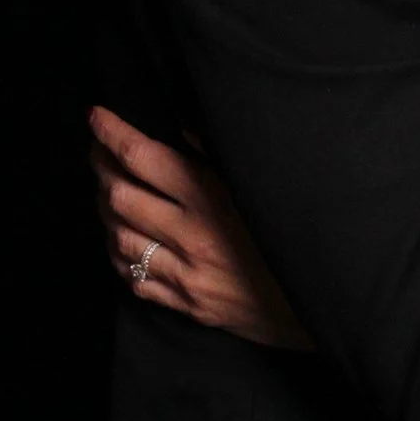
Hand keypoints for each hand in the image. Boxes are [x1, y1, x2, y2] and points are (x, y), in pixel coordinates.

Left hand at [87, 106, 310, 347]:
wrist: (323, 302)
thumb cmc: (296, 234)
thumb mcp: (262, 185)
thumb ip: (218, 153)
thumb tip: (179, 121)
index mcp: (213, 199)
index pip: (144, 157)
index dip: (112, 132)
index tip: (96, 115)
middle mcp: (192, 237)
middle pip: (119, 195)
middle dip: (100, 167)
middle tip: (97, 150)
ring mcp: (186, 276)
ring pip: (118, 238)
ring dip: (105, 210)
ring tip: (107, 189)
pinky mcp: (187, 305)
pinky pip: (134, 280)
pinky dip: (119, 255)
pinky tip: (122, 239)